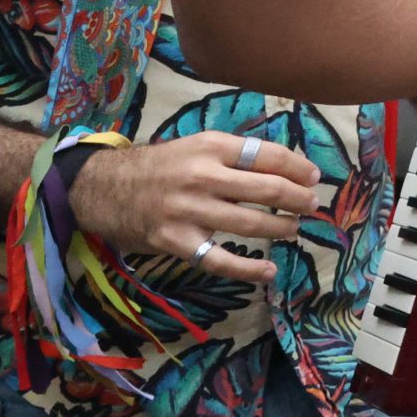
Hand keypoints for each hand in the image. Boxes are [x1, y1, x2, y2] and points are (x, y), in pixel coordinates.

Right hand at [68, 134, 325, 286]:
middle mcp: (202, 176)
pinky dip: (248, 268)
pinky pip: (219, 259)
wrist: (101, 188)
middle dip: (298, 199)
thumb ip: (235, 154)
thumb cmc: (159, 166)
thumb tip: (288, 168)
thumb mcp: (196, 145)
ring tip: (294, 229)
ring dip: (281, 228)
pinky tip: (269, 271)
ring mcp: (189, 211)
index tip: (314, 177)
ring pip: (250, 223)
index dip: (298, 167)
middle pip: (267, 188)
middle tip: (312, 205)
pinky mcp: (176, 242)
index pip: (269, 155)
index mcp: (211, 146)